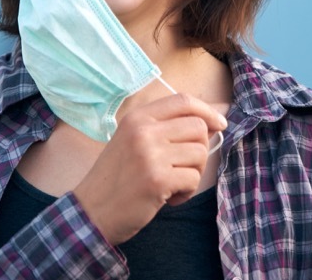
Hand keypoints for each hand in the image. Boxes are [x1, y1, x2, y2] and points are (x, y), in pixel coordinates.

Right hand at [73, 93, 226, 244]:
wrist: (92, 211)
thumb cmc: (117, 178)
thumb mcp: (134, 141)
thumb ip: (166, 128)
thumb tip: (212, 121)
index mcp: (137, 117)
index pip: (183, 101)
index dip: (207, 110)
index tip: (219, 123)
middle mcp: (143, 130)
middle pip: (198, 127)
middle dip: (199, 150)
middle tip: (182, 168)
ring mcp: (149, 154)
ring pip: (200, 153)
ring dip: (193, 173)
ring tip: (172, 184)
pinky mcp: (157, 179)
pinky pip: (194, 178)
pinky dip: (186, 192)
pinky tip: (167, 198)